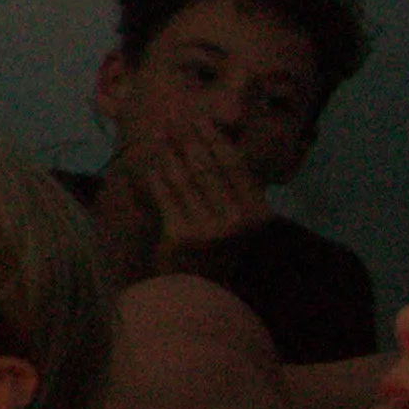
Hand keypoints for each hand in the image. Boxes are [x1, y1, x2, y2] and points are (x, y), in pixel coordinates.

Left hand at [115, 115, 268, 267]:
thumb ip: (231, 186)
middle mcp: (238, 220)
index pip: (235, 165)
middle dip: (189, 139)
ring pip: (185, 180)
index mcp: (258, 212)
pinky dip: (157, 177)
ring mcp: (210, 228)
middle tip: (174, 119)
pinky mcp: (182, 236)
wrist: (199, 289)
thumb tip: (212, 140)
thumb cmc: (217, 247)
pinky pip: (166, 197)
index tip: (200, 119)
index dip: (215, 139)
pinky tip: (150, 164)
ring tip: (159, 135)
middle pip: (208, 168)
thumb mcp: (237, 219)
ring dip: (170, 152)